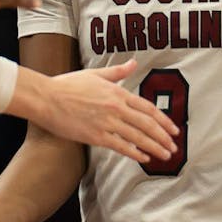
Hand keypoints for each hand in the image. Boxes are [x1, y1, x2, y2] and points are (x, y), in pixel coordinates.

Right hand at [36, 59, 178, 162]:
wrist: (47, 98)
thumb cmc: (68, 85)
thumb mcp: (96, 74)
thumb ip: (117, 71)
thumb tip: (134, 62)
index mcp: (117, 92)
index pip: (148, 108)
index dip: (163, 120)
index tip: (173, 129)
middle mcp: (116, 108)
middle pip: (147, 124)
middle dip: (163, 137)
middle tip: (174, 146)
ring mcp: (107, 123)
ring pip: (138, 137)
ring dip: (154, 147)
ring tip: (165, 155)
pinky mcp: (96, 137)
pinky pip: (121, 147)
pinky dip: (135, 153)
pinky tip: (144, 158)